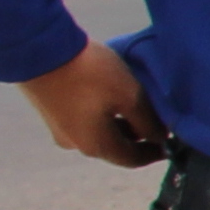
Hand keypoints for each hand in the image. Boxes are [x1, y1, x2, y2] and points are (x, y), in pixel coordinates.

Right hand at [16, 40, 166, 166]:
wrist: (38, 50)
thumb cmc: (90, 74)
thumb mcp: (130, 96)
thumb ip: (148, 122)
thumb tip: (157, 137)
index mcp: (96, 146)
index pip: (132, 159)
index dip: (155, 152)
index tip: (171, 142)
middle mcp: (75, 144)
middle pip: (115, 147)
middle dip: (138, 136)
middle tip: (157, 120)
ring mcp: (59, 129)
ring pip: (99, 133)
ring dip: (120, 124)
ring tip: (137, 105)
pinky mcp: (50, 112)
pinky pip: (84, 120)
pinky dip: (102, 115)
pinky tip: (111, 96)